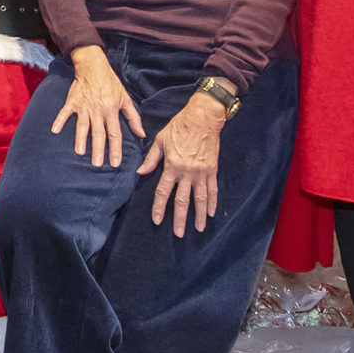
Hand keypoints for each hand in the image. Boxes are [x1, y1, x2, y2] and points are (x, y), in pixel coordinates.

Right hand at [51, 47, 142, 168]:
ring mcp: (84, 106)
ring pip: (83, 125)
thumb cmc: (111, 84)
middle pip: (99, 132)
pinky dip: (59, 120)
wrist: (94, 66)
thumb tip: (141, 134)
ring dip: (81, 138)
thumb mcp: (125, 98)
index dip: (115, 149)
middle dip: (98, 149)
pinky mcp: (72, 102)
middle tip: (97, 164)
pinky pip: (65, 112)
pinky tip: (54, 130)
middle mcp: (98, 110)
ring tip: (80, 152)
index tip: (115, 163)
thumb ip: (133, 117)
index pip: (115, 133)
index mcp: (112, 110)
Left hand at [136, 92, 226, 233]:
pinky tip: (212, 212)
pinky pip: (213, 189)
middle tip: (179, 234)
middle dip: (180, 218)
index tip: (157, 220)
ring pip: (200, 198)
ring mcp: (201, 172)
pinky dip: (213, 201)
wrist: (203, 118)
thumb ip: (151, 159)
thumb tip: (140, 172)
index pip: (163, 192)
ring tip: (199, 229)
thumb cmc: (179, 127)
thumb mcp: (160, 140)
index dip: (159, 207)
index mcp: (172, 166)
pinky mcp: (212, 170)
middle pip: (183, 200)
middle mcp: (187, 172)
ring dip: (199, 215)